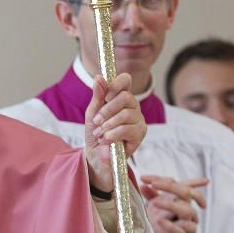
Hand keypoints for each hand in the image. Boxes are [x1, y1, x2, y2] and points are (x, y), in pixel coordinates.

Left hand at [84, 73, 146, 193]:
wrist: (96, 155)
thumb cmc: (96, 131)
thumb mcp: (93, 112)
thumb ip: (97, 95)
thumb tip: (99, 77)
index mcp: (120, 97)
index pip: (125, 80)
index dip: (116, 84)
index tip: (106, 96)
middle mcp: (133, 106)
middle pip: (126, 96)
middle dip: (107, 110)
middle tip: (96, 121)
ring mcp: (138, 119)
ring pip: (126, 114)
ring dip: (108, 124)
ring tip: (99, 133)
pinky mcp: (140, 133)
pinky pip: (127, 129)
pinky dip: (113, 134)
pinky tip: (106, 140)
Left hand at [139, 174, 207, 232]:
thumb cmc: (163, 228)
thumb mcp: (155, 210)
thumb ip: (152, 197)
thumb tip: (143, 184)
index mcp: (181, 201)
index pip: (178, 184)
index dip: (162, 179)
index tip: (143, 178)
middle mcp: (187, 211)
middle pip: (188, 193)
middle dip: (171, 186)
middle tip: (154, 184)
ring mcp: (187, 225)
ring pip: (188, 211)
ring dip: (171, 205)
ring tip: (154, 203)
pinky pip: (182, 231)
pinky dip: (171, 225)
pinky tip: (160, 221)